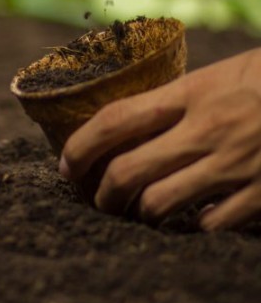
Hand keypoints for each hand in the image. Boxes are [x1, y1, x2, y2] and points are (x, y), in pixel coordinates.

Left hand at [60, 49, 260, 230]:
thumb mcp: (223, 75)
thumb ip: (179, 99)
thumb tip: (130, 124)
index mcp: (194, 93)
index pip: (116, 120)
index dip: (80, 146)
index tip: (65, 164)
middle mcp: (209, 129)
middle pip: (127, 171)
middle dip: (101, 192)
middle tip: (97, 198)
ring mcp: (237, 165)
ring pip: (159, 204)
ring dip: (140, 213)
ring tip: (139, 212)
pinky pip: (210, 225)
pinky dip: (192, 226)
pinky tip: (191, 220)